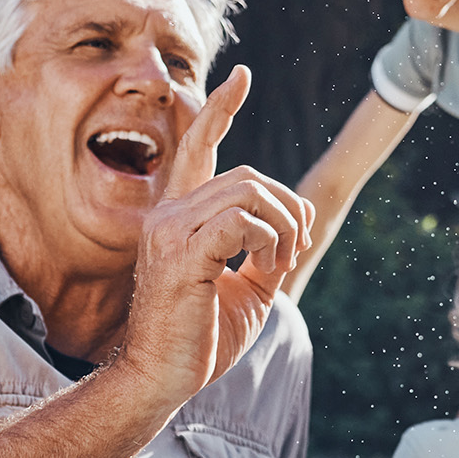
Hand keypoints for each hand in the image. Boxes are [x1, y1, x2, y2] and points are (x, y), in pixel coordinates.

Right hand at [124, 65, 314, 402]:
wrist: (162, 380)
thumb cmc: (199, 339)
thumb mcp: (247, 289)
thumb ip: (266, 252)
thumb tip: (296, 226)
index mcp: (181, 217)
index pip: (198, 146)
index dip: (220, 109)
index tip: (241, 76)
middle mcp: (169, 213)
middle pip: (248, 176)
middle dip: (288, 207)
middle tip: (294, 250)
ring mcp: (170, 230)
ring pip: (248, 191)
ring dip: (283, 225)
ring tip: (281, 262)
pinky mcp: (181, 253)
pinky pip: (241, 220)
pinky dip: (269, 240)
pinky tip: (267, 266)